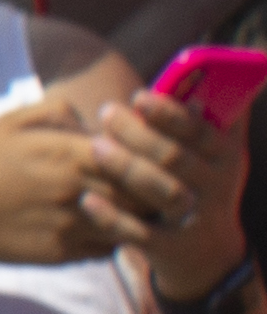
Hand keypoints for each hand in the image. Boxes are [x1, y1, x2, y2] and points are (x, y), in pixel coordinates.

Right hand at [0, 98, 143, 268]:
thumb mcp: (10, 121)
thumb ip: (59, 111)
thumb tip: (96, 121)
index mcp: (69, 154)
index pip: (141, 156)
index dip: (155, 156)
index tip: (154, 154)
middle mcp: (79, 192)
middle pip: (148, 194)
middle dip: (159, 189)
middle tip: (162, 185)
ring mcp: (74, 226)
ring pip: (136, 225)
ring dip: (143, 217)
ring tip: (141, 207)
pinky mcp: (66, 254)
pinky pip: (110, 248)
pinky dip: (116, 238)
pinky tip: (107, 226)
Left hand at [96, 88, 250, 291]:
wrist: (207, 253)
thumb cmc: (200, 184)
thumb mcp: (217, 153)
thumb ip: (216, 114)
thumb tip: (225, 60)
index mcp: (226, 158)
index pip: (202, 131)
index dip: (169, 113)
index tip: (138, 96)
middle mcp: (215, 188)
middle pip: (175, 157)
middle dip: (139, 134)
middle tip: (106, 113)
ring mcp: (192, 218)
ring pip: (160, 190)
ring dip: (127, 167)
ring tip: (95, 145)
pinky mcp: (170, 248)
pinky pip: (139, 232)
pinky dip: (112, 216)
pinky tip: (87, 199)